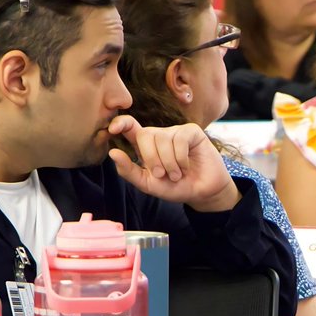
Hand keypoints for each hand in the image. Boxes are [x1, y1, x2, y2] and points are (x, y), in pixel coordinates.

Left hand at [108, 116, 239, 210]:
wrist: (202, 193)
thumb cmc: (175, 187)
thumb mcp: (148, 184)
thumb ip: (129, 171)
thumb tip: (113, 153)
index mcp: (145, 146)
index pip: (130, 126)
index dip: (121, 122)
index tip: (113, 129)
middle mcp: (159, 136)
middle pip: (145, 134)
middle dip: (152, 158)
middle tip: (161, 174)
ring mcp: (176, 132)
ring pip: (163, 139)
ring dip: (169, 162)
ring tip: (177, 174)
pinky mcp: (192, 132)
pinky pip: (180, 139)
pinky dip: (181, 158)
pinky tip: (186, 166)